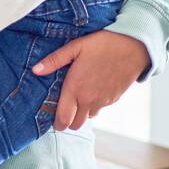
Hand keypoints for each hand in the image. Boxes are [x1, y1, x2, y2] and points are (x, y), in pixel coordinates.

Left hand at [31, 29, 148, 130]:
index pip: (63, 119)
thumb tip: (35, 70)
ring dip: (81, 112)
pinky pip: (99, 109)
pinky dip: (93, 105)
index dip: (56, 122)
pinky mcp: (113, 99)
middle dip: (67, 120)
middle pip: (75, 124)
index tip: (51, 115)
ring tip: (77, 96)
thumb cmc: (103, 44)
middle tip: (63, 106)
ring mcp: (103, 101)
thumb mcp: (75, 47)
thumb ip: (54, 60)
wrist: (134, 46)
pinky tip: (92, 89)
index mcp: (76, 89)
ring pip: (87, 117)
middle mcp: (89, 99)